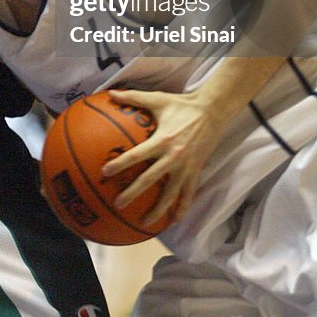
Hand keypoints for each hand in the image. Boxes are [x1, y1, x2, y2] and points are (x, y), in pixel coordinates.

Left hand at [100, 86, 226, 226]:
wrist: (212, 111)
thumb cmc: (182, 104)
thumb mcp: (157, 99)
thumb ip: (134, 97)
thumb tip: (111, 93)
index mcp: (162, 140)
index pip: (137, 155)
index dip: (121, 163)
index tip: (105, 172)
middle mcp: (173, 156)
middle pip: (150, 180)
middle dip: (133, 193)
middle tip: (118, 204)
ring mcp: (186, 166)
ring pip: (171, 194)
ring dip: (158, 210)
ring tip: (144, 223)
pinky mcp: (196, 171)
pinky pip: (188, 194)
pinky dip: (182, 208)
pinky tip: (173, 220)